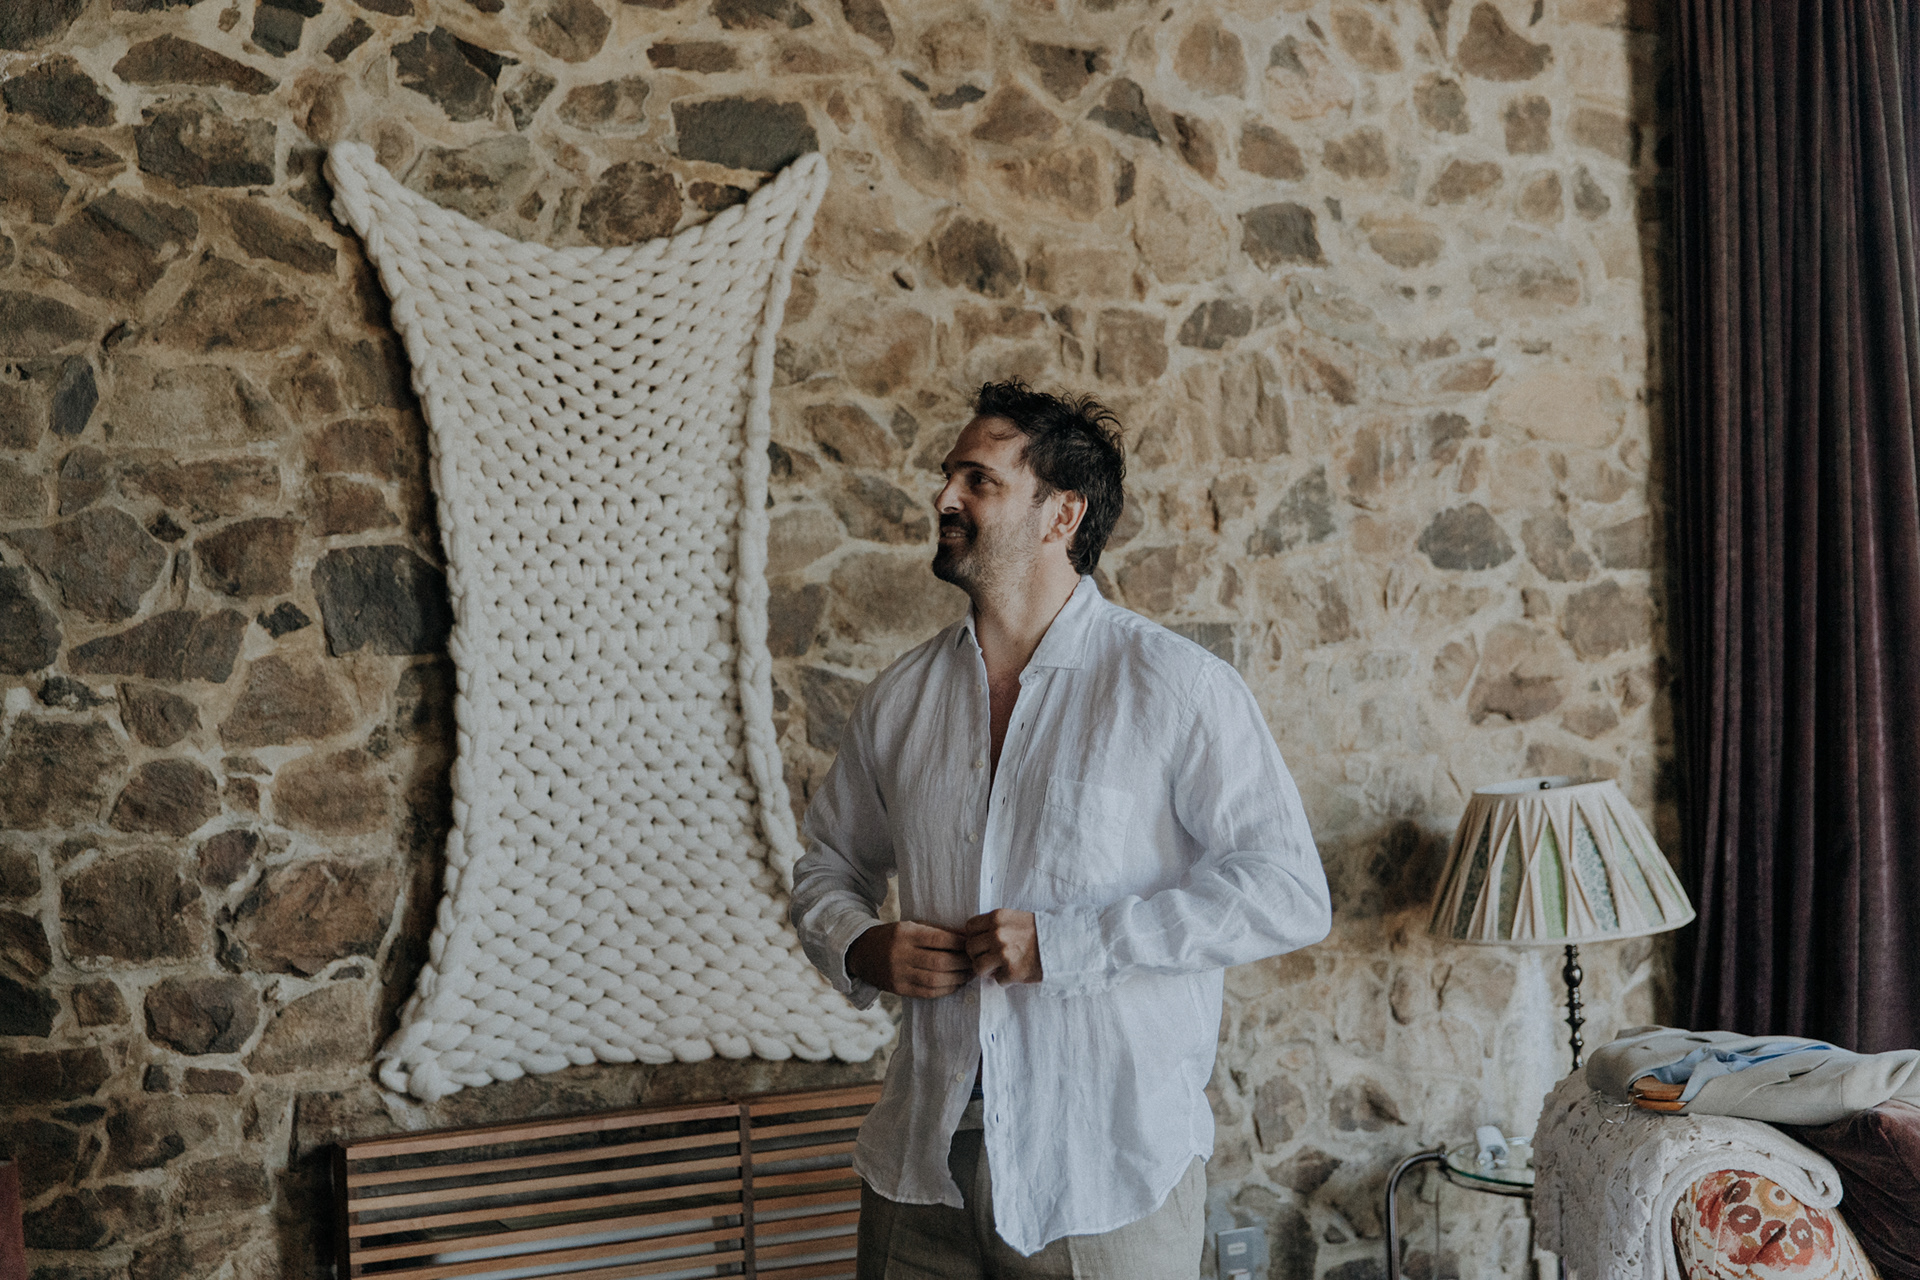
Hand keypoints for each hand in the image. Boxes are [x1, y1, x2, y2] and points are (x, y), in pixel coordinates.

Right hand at [846, 921, 970, 998]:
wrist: (862, 952)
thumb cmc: (894, 936)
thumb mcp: (911, 926)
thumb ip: (936, 932)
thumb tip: (966, 939)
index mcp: (905, 933)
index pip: (939, 939)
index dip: (959, 943)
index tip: (972, 945)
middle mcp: (900, 954)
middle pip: (939, 962)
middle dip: (962, 963)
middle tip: (975, 962)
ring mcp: (898, 974)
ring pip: (935, 980)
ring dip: (957, 979)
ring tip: (969, 974)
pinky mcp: (899, 989)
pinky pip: (927, 992)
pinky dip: (945, 989)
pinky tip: (956, 984)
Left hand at [963, 909, 1041, 984]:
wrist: (1063, 943)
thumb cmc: (1038, 931)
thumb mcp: (1014, 918)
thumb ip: (994, 925)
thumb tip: (974, 939)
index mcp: (997, 918)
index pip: (969, 927)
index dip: (975, 936)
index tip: (983, 942)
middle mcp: (997, 934)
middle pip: (970, 948)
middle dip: (979, 955)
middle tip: (991, 958)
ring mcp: (1003, 953)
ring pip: (978, 967)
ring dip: (987, 970)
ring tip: (999, 968)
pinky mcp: (1012, 971)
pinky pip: (997, 980)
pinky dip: (1005, 980)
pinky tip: (1015, 973)